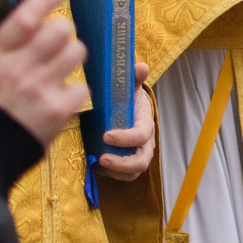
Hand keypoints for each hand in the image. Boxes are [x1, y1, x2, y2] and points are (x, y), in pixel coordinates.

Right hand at [0, 0, 86, 149]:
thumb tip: (7, 21)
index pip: (26, 16)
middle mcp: (19, 69)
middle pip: (60, 30)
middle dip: (61, 32)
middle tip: (54, 44)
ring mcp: (40, 90)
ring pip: (76, 53)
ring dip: (71, 56)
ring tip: (59, 68)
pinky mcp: (57, 112)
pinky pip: (81, 87)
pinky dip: (73, 91)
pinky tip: (58, 98)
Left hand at [99, 62, 156, 181]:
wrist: (127, 108)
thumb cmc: (127, 97)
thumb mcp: (130, 85)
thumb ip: (135, 77)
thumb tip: (141, 66)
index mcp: (146, 123)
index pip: (142, 135)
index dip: (126, 138)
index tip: (106, 135)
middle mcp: (145, 142)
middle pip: (142, 160)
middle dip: (123, 163)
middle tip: (102, 158)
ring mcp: (137, 154)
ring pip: (134, 172)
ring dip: (117, 171)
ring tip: (98, 164)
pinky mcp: (127, 163)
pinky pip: (124, 176)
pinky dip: (112, 175)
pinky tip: (96, 166)